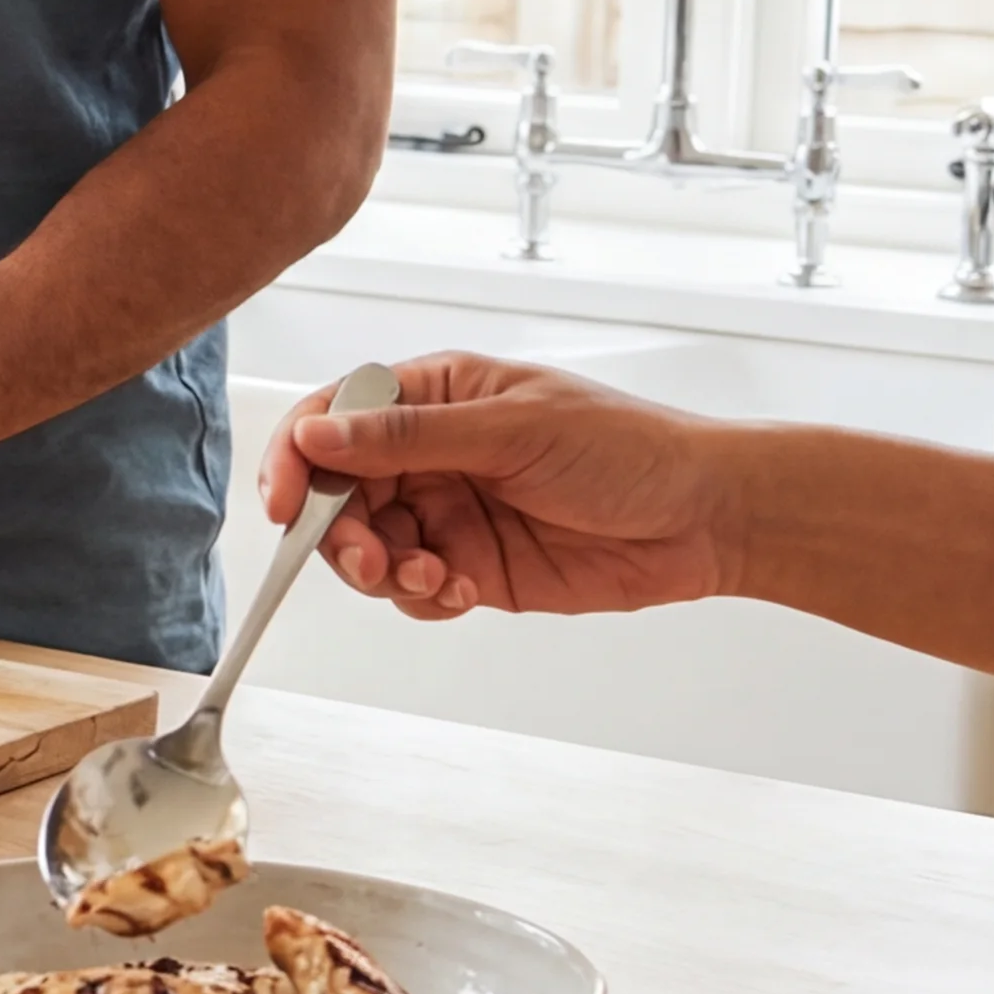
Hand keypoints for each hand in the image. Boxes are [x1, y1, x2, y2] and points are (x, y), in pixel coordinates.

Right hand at [277, 355, 748, 620]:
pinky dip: (425, 598)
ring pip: (368, 547)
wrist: (706, 519)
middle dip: (341, 533)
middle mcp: (431, 453)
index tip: (287, 505)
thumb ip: (408, 436)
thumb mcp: (514, 430)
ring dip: (384, 571)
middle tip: (372, 560)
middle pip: (337, 493)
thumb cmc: (629, 450)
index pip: (332, 418)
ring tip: (436, 580)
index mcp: (434, 395)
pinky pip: (413, 590)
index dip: (296, 459)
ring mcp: (449, 511)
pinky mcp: (472, 565)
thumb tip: (317, 433)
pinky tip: (467, 591)